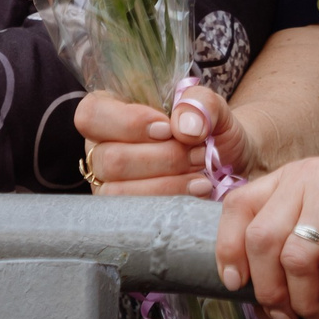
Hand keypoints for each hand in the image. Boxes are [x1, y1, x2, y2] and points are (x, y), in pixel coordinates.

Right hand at [76, 85, 254, 196]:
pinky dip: (171, 202)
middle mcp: (100, 149)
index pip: (91, 115)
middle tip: (197, 153)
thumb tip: (185, 127)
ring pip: (119, 192)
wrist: (226, 159)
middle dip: (162, 159)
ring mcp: (107, 184)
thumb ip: (200, 102)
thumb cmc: (207, 127)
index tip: (167, 129)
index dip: (127, 123)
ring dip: (167, 184)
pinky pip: (136, 216)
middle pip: (110, 159)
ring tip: (201, 173)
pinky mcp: (123, 213)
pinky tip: (197, 191)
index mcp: (109, 111)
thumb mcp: (210, 104)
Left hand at [216, 148, 318, 318]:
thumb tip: (266, 292)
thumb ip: (300, 233)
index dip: (228, 250)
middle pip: (260, 241)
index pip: (237, 207)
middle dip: (270, 291)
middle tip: (288, 317)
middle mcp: (309, 176)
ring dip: (305, 303)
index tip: (238, 285)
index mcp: (295, 175)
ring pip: (294, 258)